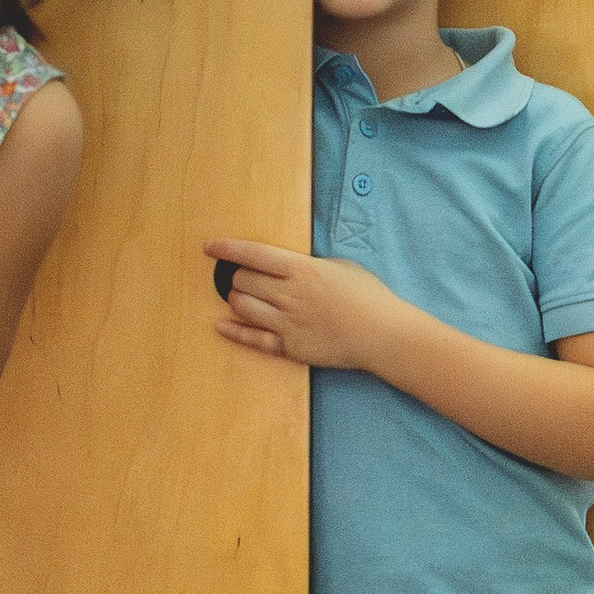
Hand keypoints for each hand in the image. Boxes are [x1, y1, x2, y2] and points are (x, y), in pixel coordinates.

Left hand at [206, 235, 397, 374]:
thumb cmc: (367, 295)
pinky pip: (253, 339)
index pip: (254, 254)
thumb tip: (283, 265)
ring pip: (242, 307)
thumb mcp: (338, 266)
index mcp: (302, 270)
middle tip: (242, 277)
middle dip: (237, 276)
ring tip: (241, 296)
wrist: (383, 334)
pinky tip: (221, 325)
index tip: (210, 247)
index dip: (227, 249)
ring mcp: (288, 323)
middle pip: (243, 281)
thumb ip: (306, 265)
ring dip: (236, 299)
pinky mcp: (290, 347)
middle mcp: (290, 295)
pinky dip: (233, 331)